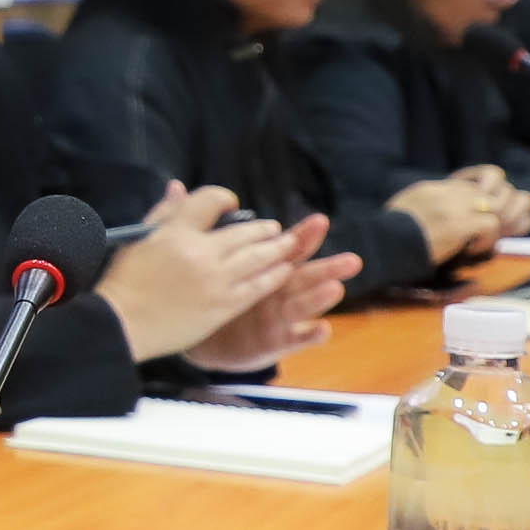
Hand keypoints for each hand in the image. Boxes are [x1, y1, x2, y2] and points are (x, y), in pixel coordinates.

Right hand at [94, 183, 312, 364]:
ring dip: (278, 247)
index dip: (225, 198)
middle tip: (273, 228)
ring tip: (288, 244)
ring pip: (259, 256)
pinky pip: (259, 286)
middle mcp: (200, 252)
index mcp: (175, 231)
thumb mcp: (139, 238)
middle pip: (245, 231)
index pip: (211, 201)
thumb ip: (164, 212)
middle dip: (264, 228)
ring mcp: (215, 279)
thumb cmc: (123, 282)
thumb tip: (179, 187)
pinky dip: (275, 275)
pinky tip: (283, 270)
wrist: (119, 324)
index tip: (230, 204)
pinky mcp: (223, 305)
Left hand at [184, 215, 362, 371]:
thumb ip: (195, 224)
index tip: (320, 221)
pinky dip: (308, 335)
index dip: (303, 235)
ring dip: (319, 298)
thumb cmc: (209, 293)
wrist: (200, 336)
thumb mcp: (203, 257)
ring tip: (336, 289)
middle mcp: (277, 290)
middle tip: (352, 260)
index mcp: (263, 267)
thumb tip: (176, 187)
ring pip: (302, 305)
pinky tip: (322, 330)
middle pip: (304, 275)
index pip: (286, 247)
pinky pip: (293, 339)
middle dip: (328, 267)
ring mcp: (277, 316)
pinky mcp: (273, 342)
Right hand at [387, 173, 512, 268]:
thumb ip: (421, 206)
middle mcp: (443, 193)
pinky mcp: (459, 225)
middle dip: (486, 213)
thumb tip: (434, 216)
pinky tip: (472, 250)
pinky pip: (491, 224)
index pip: (464, 185)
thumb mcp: (402, 211)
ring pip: (493, 205)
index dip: (472, 204)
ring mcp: (452, 207)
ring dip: (490, 226)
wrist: (381, 247)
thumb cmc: (386, 237)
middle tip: (478, 234)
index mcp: (428, 188)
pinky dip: (487, 239)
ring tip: (477, 243)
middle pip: (482, 192)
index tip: (466, 224)